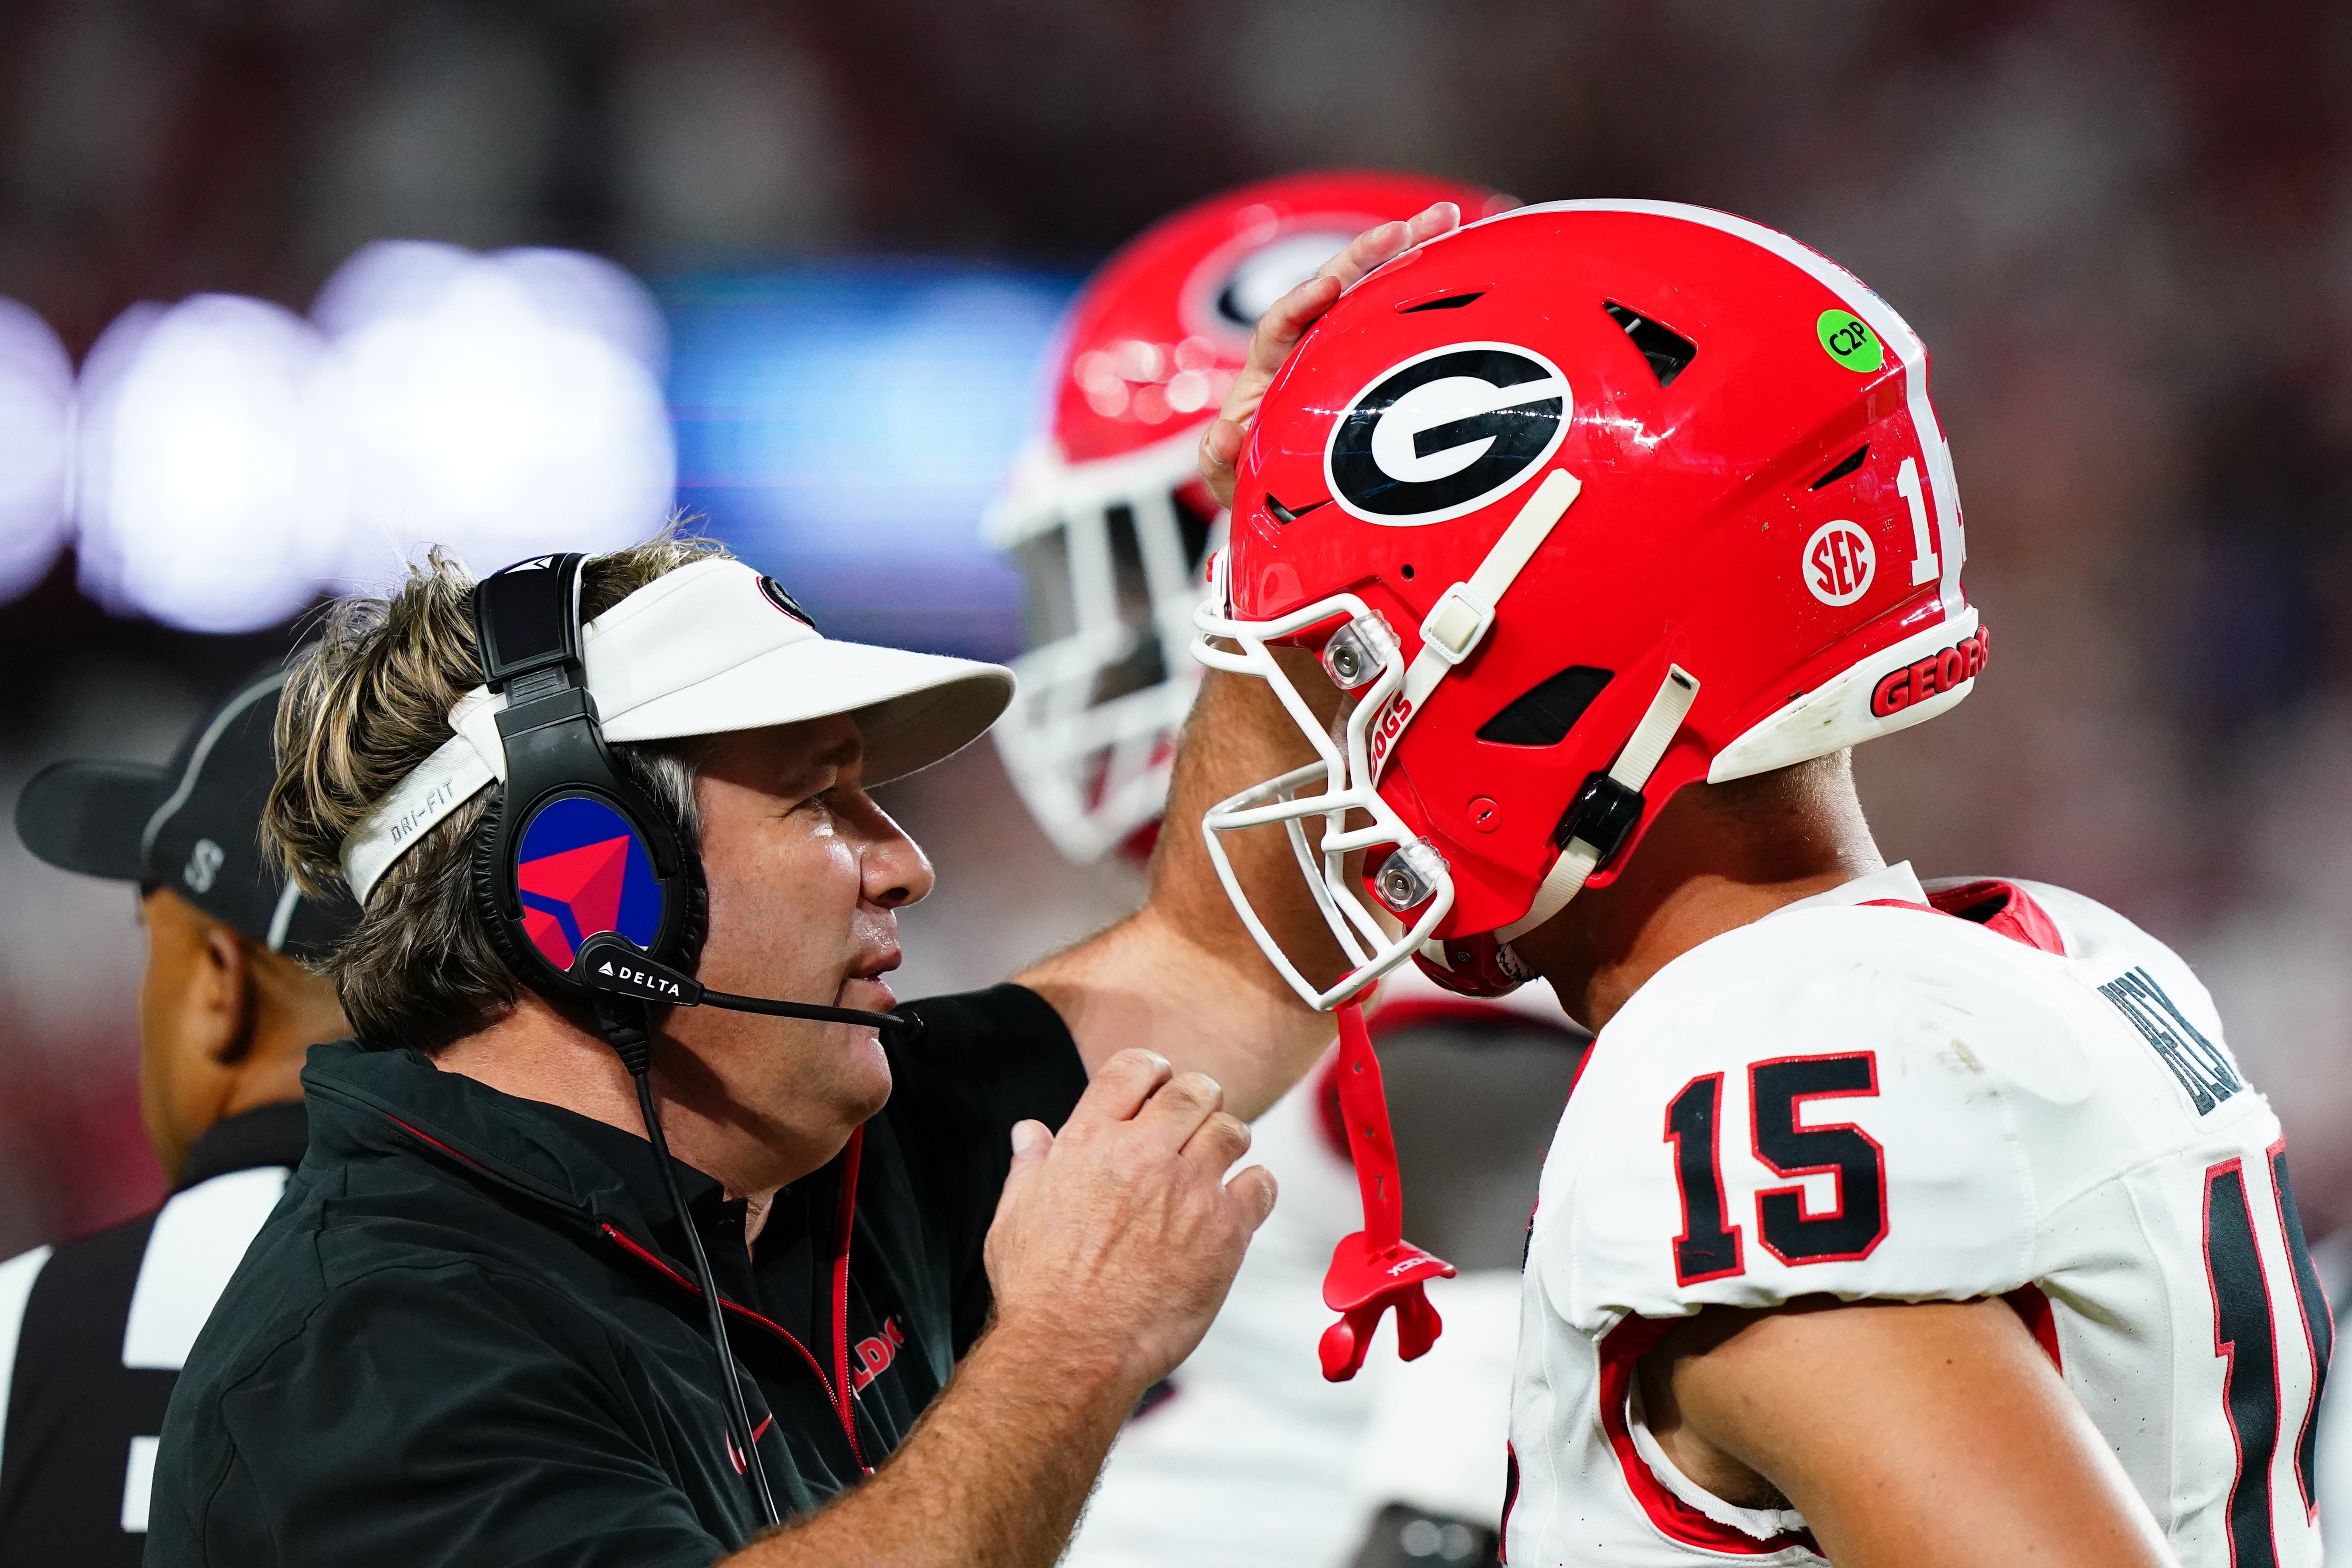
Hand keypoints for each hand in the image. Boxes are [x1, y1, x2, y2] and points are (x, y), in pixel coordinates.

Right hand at [983, 1048, 1277, 1394]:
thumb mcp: (1015, 1216)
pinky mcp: (1224, 1231)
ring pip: (1233, 1129)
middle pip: (1195, 1089)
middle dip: (1198, 1100)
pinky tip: (1235, 1207)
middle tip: (1195, 1125)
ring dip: (1226, 1142)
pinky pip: (1260, 1184)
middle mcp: (1142, 1154)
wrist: (1072, 1348)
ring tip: (1214, 1168)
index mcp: (1088, 1141)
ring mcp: (1187, 1190)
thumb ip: (1030, 1166)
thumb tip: (1029, 1132)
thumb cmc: (1039, 1290)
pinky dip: (1253, 1189)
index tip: (1159, 1088)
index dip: (1153, 1071)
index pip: (1134, 1067)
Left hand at [1198, 201, 1464, 508]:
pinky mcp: (1375, 354)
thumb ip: (1218, 459)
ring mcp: (1344, 345)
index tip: (1327, 288)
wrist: (1285, 489)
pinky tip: (1462, 256)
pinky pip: (1399, 316)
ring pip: (1373, 290)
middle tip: (1408, 227)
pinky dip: (1426, 287)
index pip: (1279, 325)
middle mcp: (1307, 343)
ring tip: (1447, 219)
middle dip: (1368, 253)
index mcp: (1268, 367)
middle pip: (1335, 287)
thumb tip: (1222, 435)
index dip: (1300, 303)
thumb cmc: (1255, 476)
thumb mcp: (1230, 477)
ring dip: (1408, 252)